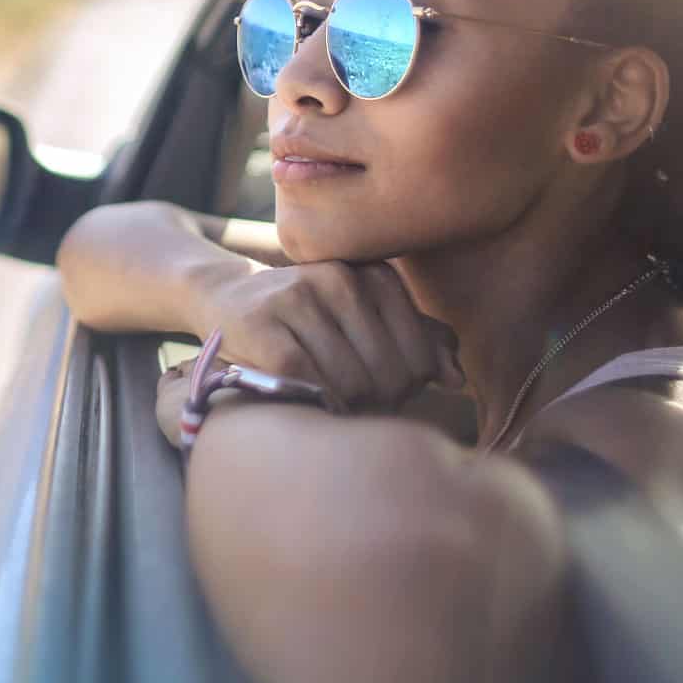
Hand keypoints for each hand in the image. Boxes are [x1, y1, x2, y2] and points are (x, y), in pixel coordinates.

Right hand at [187, 260, 464, 414]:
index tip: (379, 388)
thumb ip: (415, 340)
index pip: (420, 358)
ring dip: (342, 407)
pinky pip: (309, 383)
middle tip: (350, 401)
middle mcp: (341, 278)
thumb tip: (457, 380)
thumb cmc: (306, 318)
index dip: (405, 389)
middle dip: (375, 403)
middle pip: (389, 376)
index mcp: (375, 275)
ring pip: (352, 384)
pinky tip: (302, 397)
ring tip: (326, 399)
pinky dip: (311, 401)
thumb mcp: (362, 318)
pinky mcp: (264, 324)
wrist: (225, 296)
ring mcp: (300, 298)